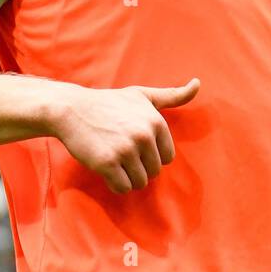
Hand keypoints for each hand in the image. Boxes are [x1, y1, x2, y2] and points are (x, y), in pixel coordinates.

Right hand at [56, 78, 199, 192]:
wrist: (72, 109)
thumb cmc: (109, 103)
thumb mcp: (142, 95)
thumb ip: (172, 95)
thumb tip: (198, 84)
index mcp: (156, 122)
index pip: (167, 158)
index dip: (151, 155)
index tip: (135, 145)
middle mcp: (143, 136)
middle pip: (154, 172)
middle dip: (139, 167)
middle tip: (121, 152)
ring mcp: (125, 150)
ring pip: (140, 182)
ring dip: (127, 176)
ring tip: (114, 159)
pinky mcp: (107, 164)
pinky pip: (123, 188)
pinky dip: (115, 184)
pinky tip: (106, 169)